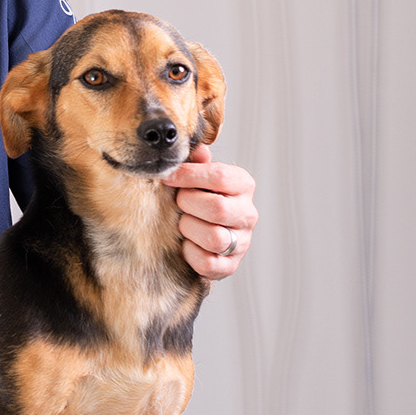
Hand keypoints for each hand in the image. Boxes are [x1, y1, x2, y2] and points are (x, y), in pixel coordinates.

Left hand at [163, 143, 257, 278]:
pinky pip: (208, 263)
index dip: (188, 176)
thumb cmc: (195, 198)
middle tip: (177, 204)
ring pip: (214, 238)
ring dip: (188, 230)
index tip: (167, 177)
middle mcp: (247, 213)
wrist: (198, 235)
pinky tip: (186, 245)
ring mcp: (242, 241)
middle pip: (217, 209)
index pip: (219, 176)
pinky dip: (190, 254)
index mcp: (242, 185)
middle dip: (187, 205)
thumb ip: (195, 161)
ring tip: (181, 225)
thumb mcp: (195, 176)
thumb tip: (196, 148)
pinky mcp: (230, 265)